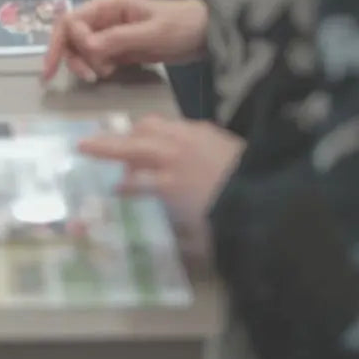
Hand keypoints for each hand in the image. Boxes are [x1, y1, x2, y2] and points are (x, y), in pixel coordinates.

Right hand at [42, 0, 208, 82]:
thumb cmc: (181, 26)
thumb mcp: (151, 32)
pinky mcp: (120, 50)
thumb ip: (118, 38)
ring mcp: (112, 34)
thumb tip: (86, 47)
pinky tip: (111, 73)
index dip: (68, 41)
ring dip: (84, 63)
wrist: (205, 34)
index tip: (84, 61)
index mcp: (110, 6)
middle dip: (72, 56)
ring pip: (81, 49)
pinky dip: (97, 68)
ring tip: (103, 75)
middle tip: (88, 78)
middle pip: (71, 35)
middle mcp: (105, 18)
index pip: (72, 20)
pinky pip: (97, 58)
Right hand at [79, 115, 244, 253]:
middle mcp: (173, 154)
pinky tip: (168, 143)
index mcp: (169, 182)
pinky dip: (162, 132)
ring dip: (134, 133)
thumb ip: (171, 224)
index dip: (118, 186)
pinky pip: (174, 124)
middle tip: (86, 145)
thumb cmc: (232, 219)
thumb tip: (157, 224)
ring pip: (149, 126)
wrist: (272, 195)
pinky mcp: (206, 129)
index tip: (109, 189)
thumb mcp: (198, 234)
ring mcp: (189, 137)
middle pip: (130, 143)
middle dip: (105, 145)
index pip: (130, 181)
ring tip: (129, 141)